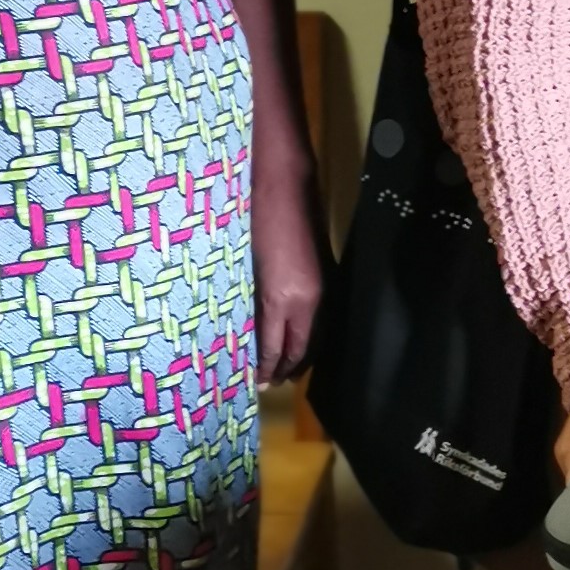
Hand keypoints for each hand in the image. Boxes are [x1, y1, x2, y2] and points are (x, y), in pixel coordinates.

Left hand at [252, 191, 323, 385]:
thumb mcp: (244, 268)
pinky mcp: (324, 276)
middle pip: (301, 347)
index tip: (257, 384)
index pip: (276, 347)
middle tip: (272, 384)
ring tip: (285, 368)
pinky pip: (318, 316)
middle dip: (286, 368)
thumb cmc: (254, 221)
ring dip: (300, 354)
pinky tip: (296, 334)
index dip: (268, 368)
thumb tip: (247, 328)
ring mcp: (320, 287)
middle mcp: (307, 299)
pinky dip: (307, 333)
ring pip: (313, 334)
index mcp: (283, 299)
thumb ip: (250, 301)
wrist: (284, 185)